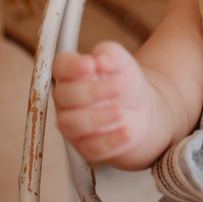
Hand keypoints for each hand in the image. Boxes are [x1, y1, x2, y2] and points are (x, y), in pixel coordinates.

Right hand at [52, 41, 156, 163]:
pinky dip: (110, 140)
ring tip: (120, 112)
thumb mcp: (124, 63)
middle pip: (64, 95)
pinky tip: (127, 131)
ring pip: (71, 124)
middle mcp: (67, 100)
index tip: (89, 64)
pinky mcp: (87, 146)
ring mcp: (74, 124)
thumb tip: (100, 57)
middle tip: (117, 87)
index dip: (71, 66)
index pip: (60, 66)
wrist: (141, 111)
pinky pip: (91, 147)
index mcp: (72, 74)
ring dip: (96, 118)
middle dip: (90, 92)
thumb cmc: (125, 82)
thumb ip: (112, 54)